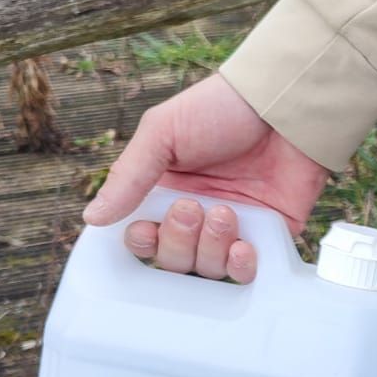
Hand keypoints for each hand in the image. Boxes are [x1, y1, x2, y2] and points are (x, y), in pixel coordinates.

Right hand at [82, 72, 329, 282]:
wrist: (282, 105)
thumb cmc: (220, 109)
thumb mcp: (162, 133)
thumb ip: (129, 178)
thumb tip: (93, 219)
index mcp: (166, 190)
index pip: (143, 236)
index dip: (142, 242)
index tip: (145, 229)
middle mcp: (198, 214)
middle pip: (174, 258)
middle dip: (178, 239)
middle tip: (191, 208)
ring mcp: (234, 227)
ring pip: (208, 267)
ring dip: (210, 246)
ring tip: (224, 212)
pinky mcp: (269, 234)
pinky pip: (248, 271)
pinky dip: (241, 267)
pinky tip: (242, 246)